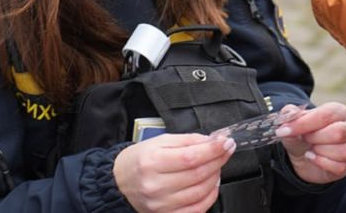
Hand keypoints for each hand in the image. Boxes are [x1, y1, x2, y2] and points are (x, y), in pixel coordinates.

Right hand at [113, 133, 235, 212]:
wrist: (119, 183)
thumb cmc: (139, 161)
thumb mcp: (159, 142)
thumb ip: (187, 140)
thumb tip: (212, 141)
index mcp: (152, 162)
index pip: (191, 157)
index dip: (213, 150)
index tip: (226, 143)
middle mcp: (156, 185)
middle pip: (198, 174)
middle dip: (218, 160)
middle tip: (225, 151)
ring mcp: (161, 204)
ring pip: (200, 192)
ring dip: (216, 177)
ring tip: (216, 166)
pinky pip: (197, 209)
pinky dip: (210, 196)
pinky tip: (211, 185)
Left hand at [275, 102, 345, 184]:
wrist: (302, 157)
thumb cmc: (301, 136)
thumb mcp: (292, 124)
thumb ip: (289, 116)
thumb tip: (289, 113)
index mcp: (338, 111)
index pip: (326, 115)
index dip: (304, 123)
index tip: (285, 130)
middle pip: (339, 133)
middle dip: (315, 137)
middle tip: (304, 138)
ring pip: (344, 151)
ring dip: (320, 151)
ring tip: (311, 148)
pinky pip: (340, 166)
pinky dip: (321, 163)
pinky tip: (313, 158)